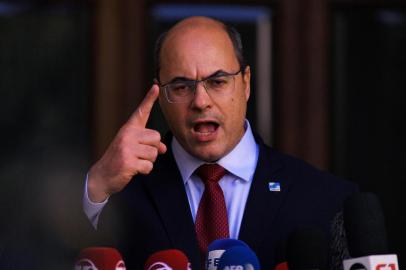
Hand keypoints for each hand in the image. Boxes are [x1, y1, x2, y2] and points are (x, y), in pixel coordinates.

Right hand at [87, 85, 166, 201]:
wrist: (102, 176)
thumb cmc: (120, 160)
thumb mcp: (134, 149)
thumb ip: (149, 144)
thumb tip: (163, 148)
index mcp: (128, 129)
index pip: (141, 112)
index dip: (149, 99)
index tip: (156, 86)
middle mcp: (127, 135)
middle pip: (156, 137)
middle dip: (152, 149)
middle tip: (138, 155)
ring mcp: (126, 148)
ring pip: (154, 153)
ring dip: (148, 161)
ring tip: (134, 162)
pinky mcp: (127, 161)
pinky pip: (149, 166)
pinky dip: (144, 171)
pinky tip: (133, 170)